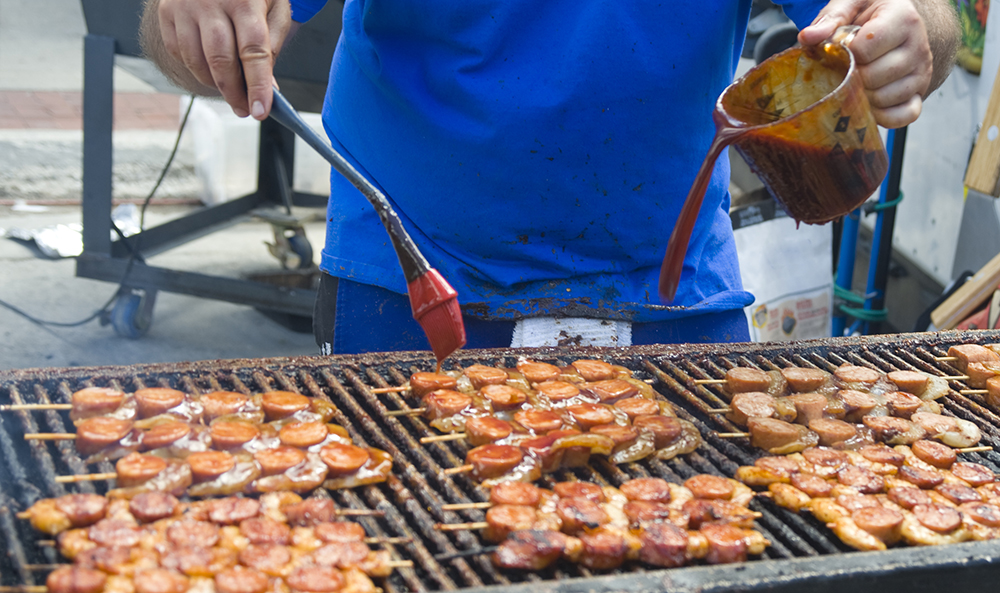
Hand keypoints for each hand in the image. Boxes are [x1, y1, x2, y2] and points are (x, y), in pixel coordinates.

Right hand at [156, 0, 290, 118]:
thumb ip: (273, 44)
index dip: (257, 86)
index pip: (253, 52)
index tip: (260, 111)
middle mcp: (210, 2)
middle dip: (234, 93)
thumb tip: (268, 87)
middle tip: (245, 109)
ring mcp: (184, 6)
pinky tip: (210, 68)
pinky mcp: (167, 12)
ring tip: (230, 90)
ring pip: (196, 62)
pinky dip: (195, 68)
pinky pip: (179, 53)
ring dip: (214, 84)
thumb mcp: (274, 6)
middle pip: (221, 61)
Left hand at [798, 0, 933, 127]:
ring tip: (856, 81)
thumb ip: (831, 18)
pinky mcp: (920, 93)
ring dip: (863, 96)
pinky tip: (868, 103)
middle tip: (846, 67)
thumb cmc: (870, 12)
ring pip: (886, 98)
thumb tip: (808, 37)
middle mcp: (918, 46)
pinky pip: (904, 116)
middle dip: (852, 76)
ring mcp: (921, 72)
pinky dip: (883, 116)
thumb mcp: (851, 3)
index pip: (866, 47)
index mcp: (903, 18)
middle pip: (874, 77)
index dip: (846, 52)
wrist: (895, 21)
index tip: (843, 47)